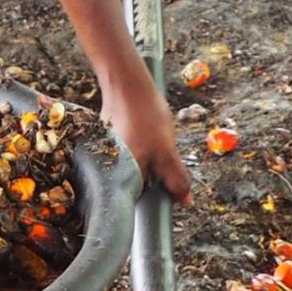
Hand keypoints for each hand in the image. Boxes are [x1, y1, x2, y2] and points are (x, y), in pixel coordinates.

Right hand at [98, 60, 192, 203]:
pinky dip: (140, 151)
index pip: (139, 206)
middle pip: (138, 188)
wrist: (126, 83)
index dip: (155, 201)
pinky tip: (144, 134)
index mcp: (121, 181)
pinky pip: (129, 158)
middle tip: (160, 155)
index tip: (167, 194)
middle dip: (154, 179)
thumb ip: (176, 180)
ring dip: (148, 163)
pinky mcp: (107, 147)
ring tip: (152, 140)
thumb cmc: (145, 116)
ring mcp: (106, 159)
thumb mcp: (167, 151)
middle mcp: (108, 174)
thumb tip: (185, 201)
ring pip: (135, 171)